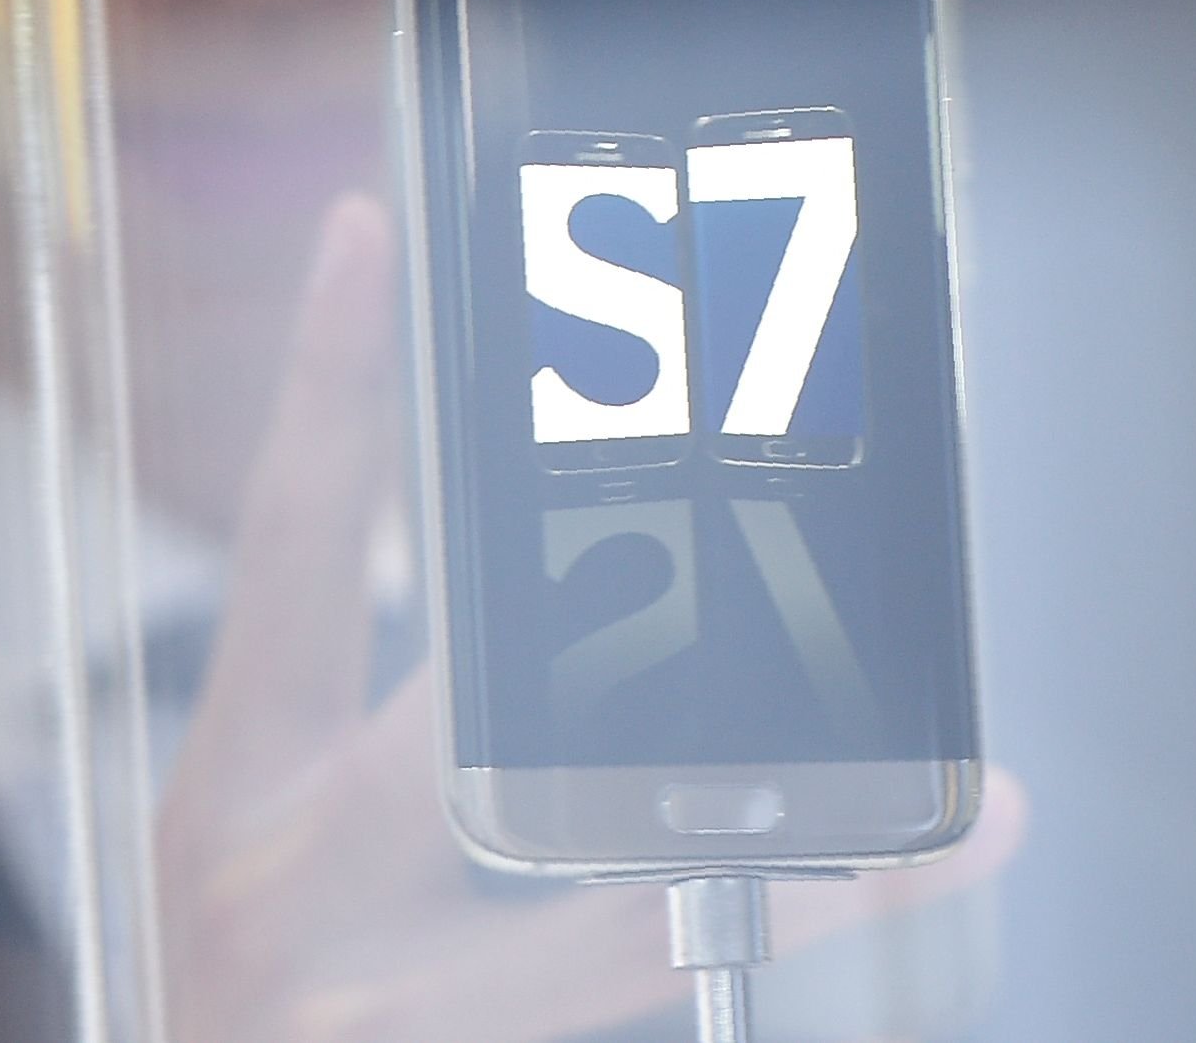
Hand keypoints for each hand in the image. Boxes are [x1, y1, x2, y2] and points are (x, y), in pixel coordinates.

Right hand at [155, 193, 1025, 1042]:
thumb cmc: (264, 1002)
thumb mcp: (260, 854)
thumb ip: (376, 741)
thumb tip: (535, 617)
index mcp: (231, 788)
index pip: (289, 548)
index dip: (326, 382)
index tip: (368, 230)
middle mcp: (284, 879)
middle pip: (476, 706)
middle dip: (618, 608)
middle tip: (752, 483)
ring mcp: (368, 1001)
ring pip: (614, 896)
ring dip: (794, 842)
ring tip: (964, 794)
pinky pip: (649, 982)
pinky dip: (793, 922)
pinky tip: (921, 870)